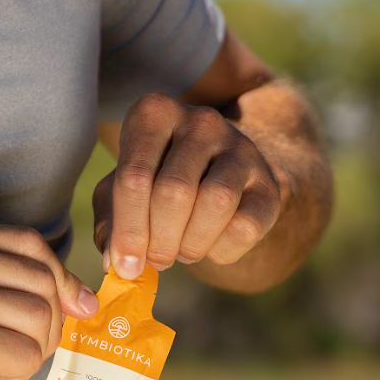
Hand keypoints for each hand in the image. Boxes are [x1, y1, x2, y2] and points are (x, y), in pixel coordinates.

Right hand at [0, 215, 98, 379]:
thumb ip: (15, 282)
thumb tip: (87, 299)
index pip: (31, 244)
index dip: (58, 282)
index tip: (62, 314)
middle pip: (43, 281)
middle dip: (43, 326)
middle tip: (6, 352)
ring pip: (41, 319)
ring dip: (25, 355)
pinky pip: (27, 356)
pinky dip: (11, 377)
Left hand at [93, 92, 282, 278]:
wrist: (218, 178)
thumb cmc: (157, 183)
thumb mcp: (122, 193)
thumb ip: (110, 224)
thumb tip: (116, 263)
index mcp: (154, 113)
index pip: (134, 177)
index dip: (128, 230)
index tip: (125, 266)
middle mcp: (201, 121)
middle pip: (174, 192)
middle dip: (159, 240)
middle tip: (156, 259)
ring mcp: (241, 148)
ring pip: (215, 203)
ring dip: (191, 244)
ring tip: (181, 250)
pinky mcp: (269, 182)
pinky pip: (245, 226)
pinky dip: (221, 251)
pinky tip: (210, 246)